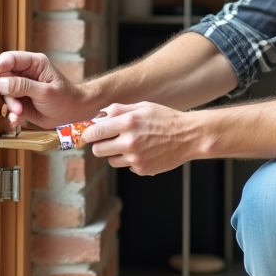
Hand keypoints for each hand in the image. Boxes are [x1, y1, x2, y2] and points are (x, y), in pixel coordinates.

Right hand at [0, 50, 88, 128]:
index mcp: (33, 63)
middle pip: (3, 77)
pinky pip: (8, 106)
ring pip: (4, 93)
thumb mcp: (45, 91)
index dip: (1, 65)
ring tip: (20, 112)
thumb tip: (1, 83)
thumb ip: (23, 86)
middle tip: (16, 105)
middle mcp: (24, 74)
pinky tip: (17, 119)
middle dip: (7, 92)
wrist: (71, 112)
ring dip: (10, 105)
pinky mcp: (19, 101)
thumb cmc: (64, 97)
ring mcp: (20, 88)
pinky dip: (12, 114)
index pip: (10, 59)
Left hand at [80, 102, 195, 176]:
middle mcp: (130, 141)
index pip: (94, 132)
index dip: (86, 134)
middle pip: (98, 150)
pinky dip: (131, 161)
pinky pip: (126, 167)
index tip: (86, 135)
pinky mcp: (142, 169)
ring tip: (131, 144)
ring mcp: (136, 158)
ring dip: (115, 153)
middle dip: (100, 145)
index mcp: (128, 122)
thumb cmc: (165, 118)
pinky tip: (145, 151)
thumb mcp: (142, 107)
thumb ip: (118, 110)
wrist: (189, 136)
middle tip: (108, 140)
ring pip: (111, 160)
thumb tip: (97, 116)